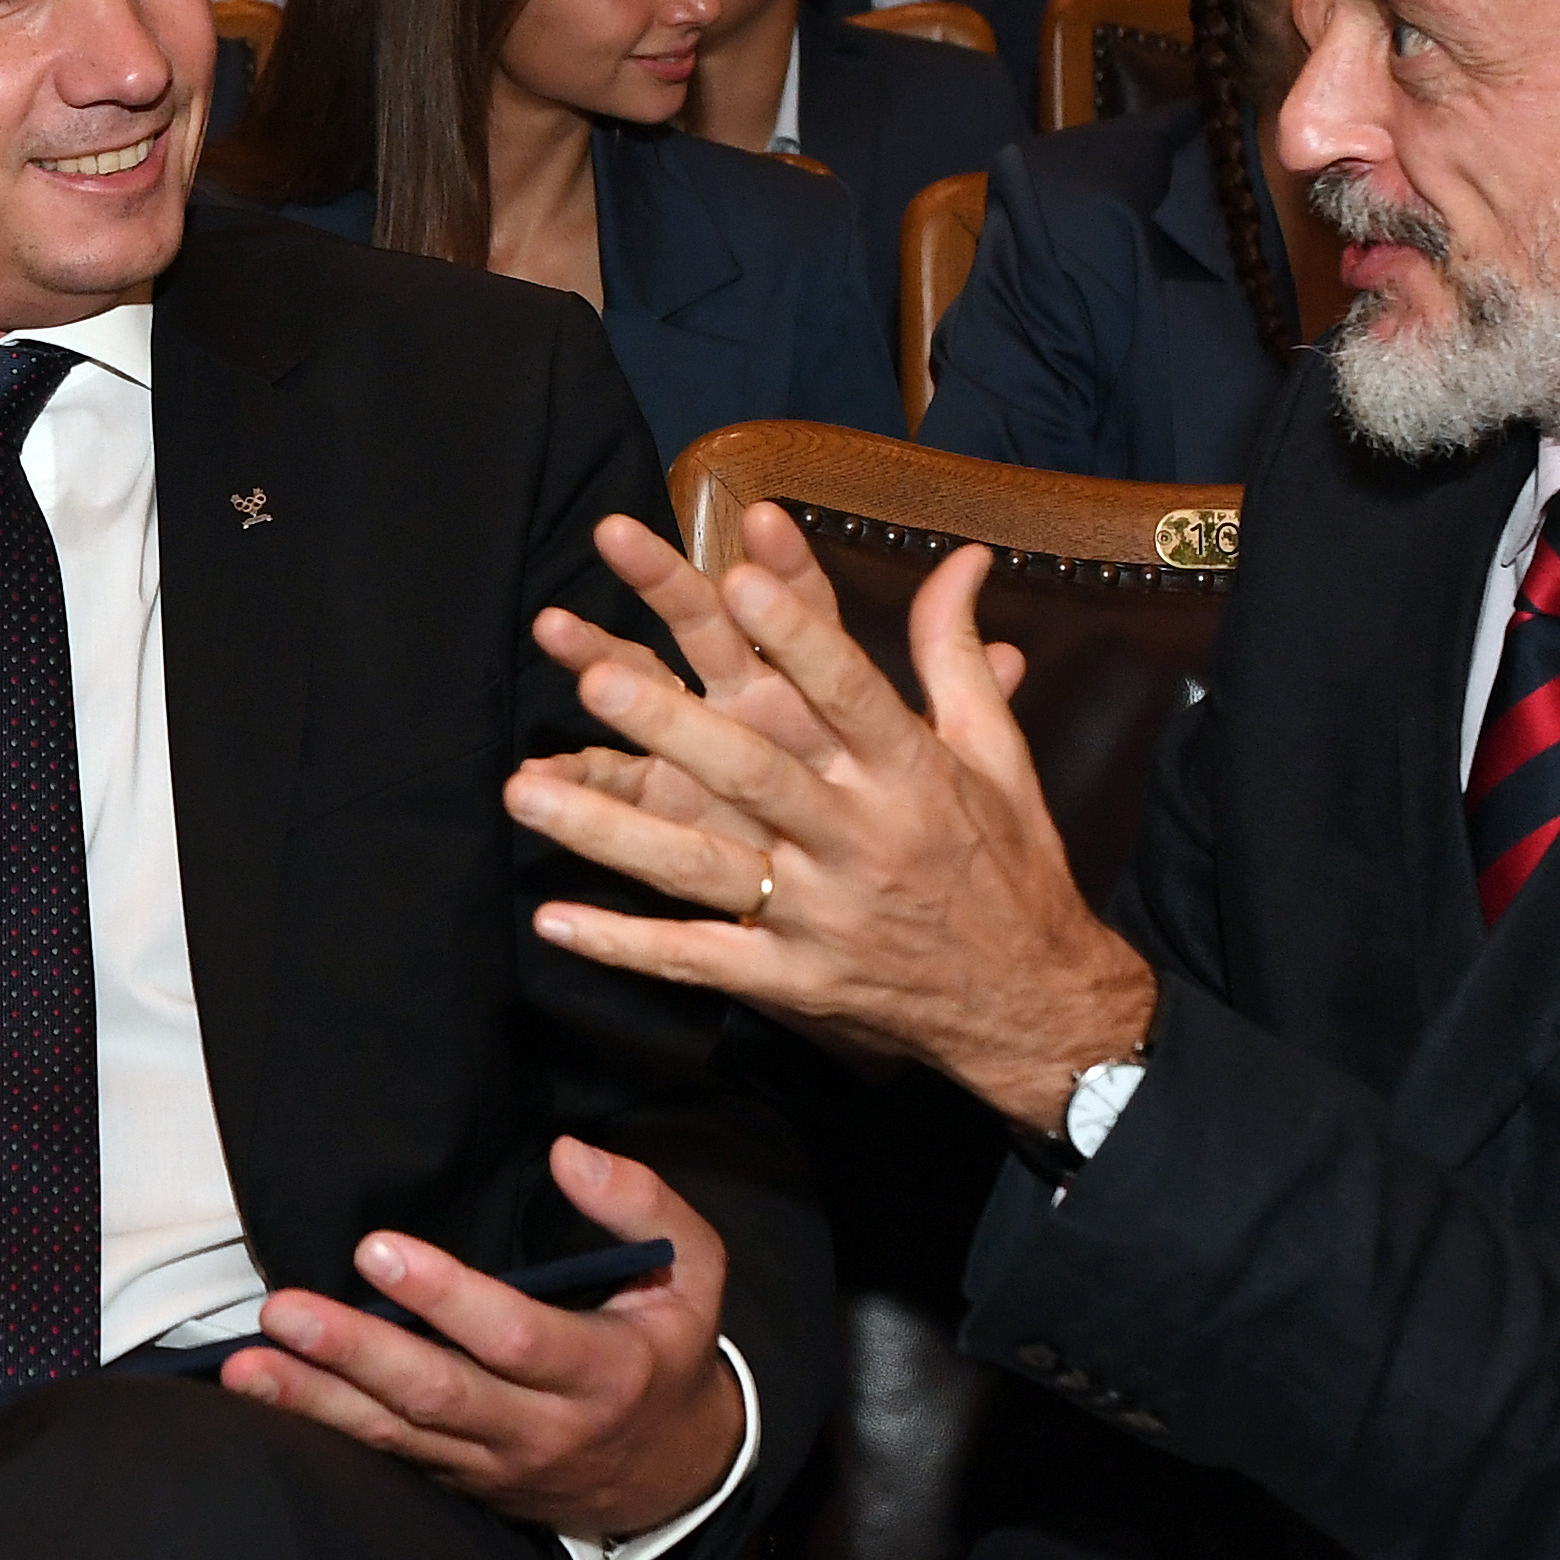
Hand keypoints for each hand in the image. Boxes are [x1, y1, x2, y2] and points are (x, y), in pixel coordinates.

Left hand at [222, 1138, 741, 1542]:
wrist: (676, 1473)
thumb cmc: (670, 1350)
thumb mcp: (695, 1271)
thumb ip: (642, 1204)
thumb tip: (569, 1153)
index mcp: (602, 1370)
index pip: (513, 1336)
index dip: (444, 1296)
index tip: (377, 1248)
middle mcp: (543, 1427)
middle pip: (437, 1394)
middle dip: (355, 1353)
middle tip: (283, 1310)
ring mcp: (495, 1465)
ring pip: (397, 1436)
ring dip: (316, 1401)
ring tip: (246, 1365)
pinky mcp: (462, 1483)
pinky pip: (386, 1460)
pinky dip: (323, 1431)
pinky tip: (264, 1400)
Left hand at [503, 507, 1154, 1132]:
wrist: (1033, 1003)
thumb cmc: (1008, 862)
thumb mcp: (995, 753)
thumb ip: (956, 654)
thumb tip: (963, 557)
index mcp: (913, 775)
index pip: (850, 693)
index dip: (797, 637)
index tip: (740, 578)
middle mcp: (861, 840)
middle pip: (755, 775)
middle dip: (674, 727)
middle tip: (598, 679)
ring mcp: (820, 915)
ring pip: (703, 869)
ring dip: (611, 833)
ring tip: (525, 791)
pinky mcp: (794, 979)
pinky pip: (698, 960)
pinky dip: (626, 944)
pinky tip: (554, 920)